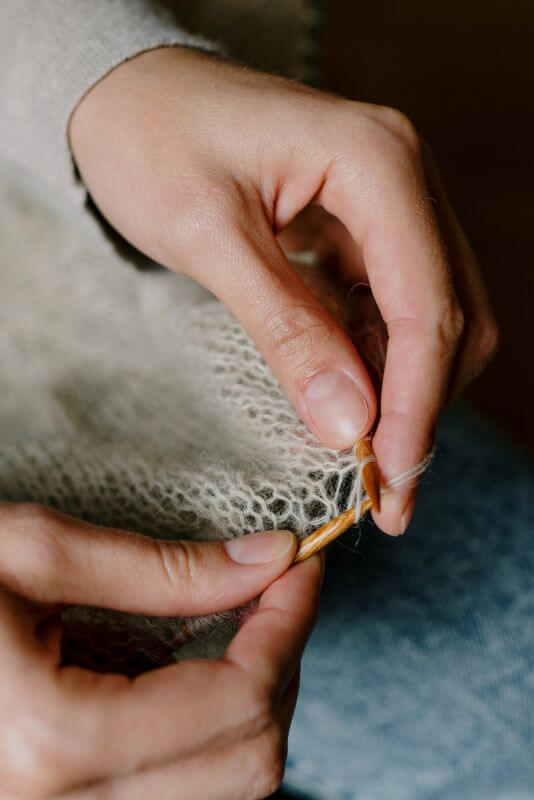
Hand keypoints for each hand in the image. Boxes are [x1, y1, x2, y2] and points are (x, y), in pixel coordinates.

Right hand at [0, 502, 321, 798]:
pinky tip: (187, 674)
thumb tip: (268, 559)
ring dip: (252, 702)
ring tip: (233, 627)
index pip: (239, 697)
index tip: (301, 566)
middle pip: (249, 760)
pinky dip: (210, 734)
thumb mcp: (34, 554)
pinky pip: (180, 793)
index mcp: (55, 740)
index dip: (288, 624)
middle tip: (273, 592)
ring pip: (224, 789)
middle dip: (280, 663)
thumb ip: (163, 568)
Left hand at [69, 47, 497, 533]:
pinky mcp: (368, 228)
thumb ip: (286, 329)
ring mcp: (392, 203)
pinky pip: (397, 309)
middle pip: (452, 315)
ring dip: (405, 391)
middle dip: (420, 407)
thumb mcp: (209, 238)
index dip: (415, 403)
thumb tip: (348, 422)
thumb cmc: (154, 143)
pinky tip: (346, 395)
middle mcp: (404, 177)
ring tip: (359, 452)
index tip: (390, 478)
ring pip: (436, 319)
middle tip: (382, 487)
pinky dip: (381, 362)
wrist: (130, 97)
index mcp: (376, 160)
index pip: (427, 304)